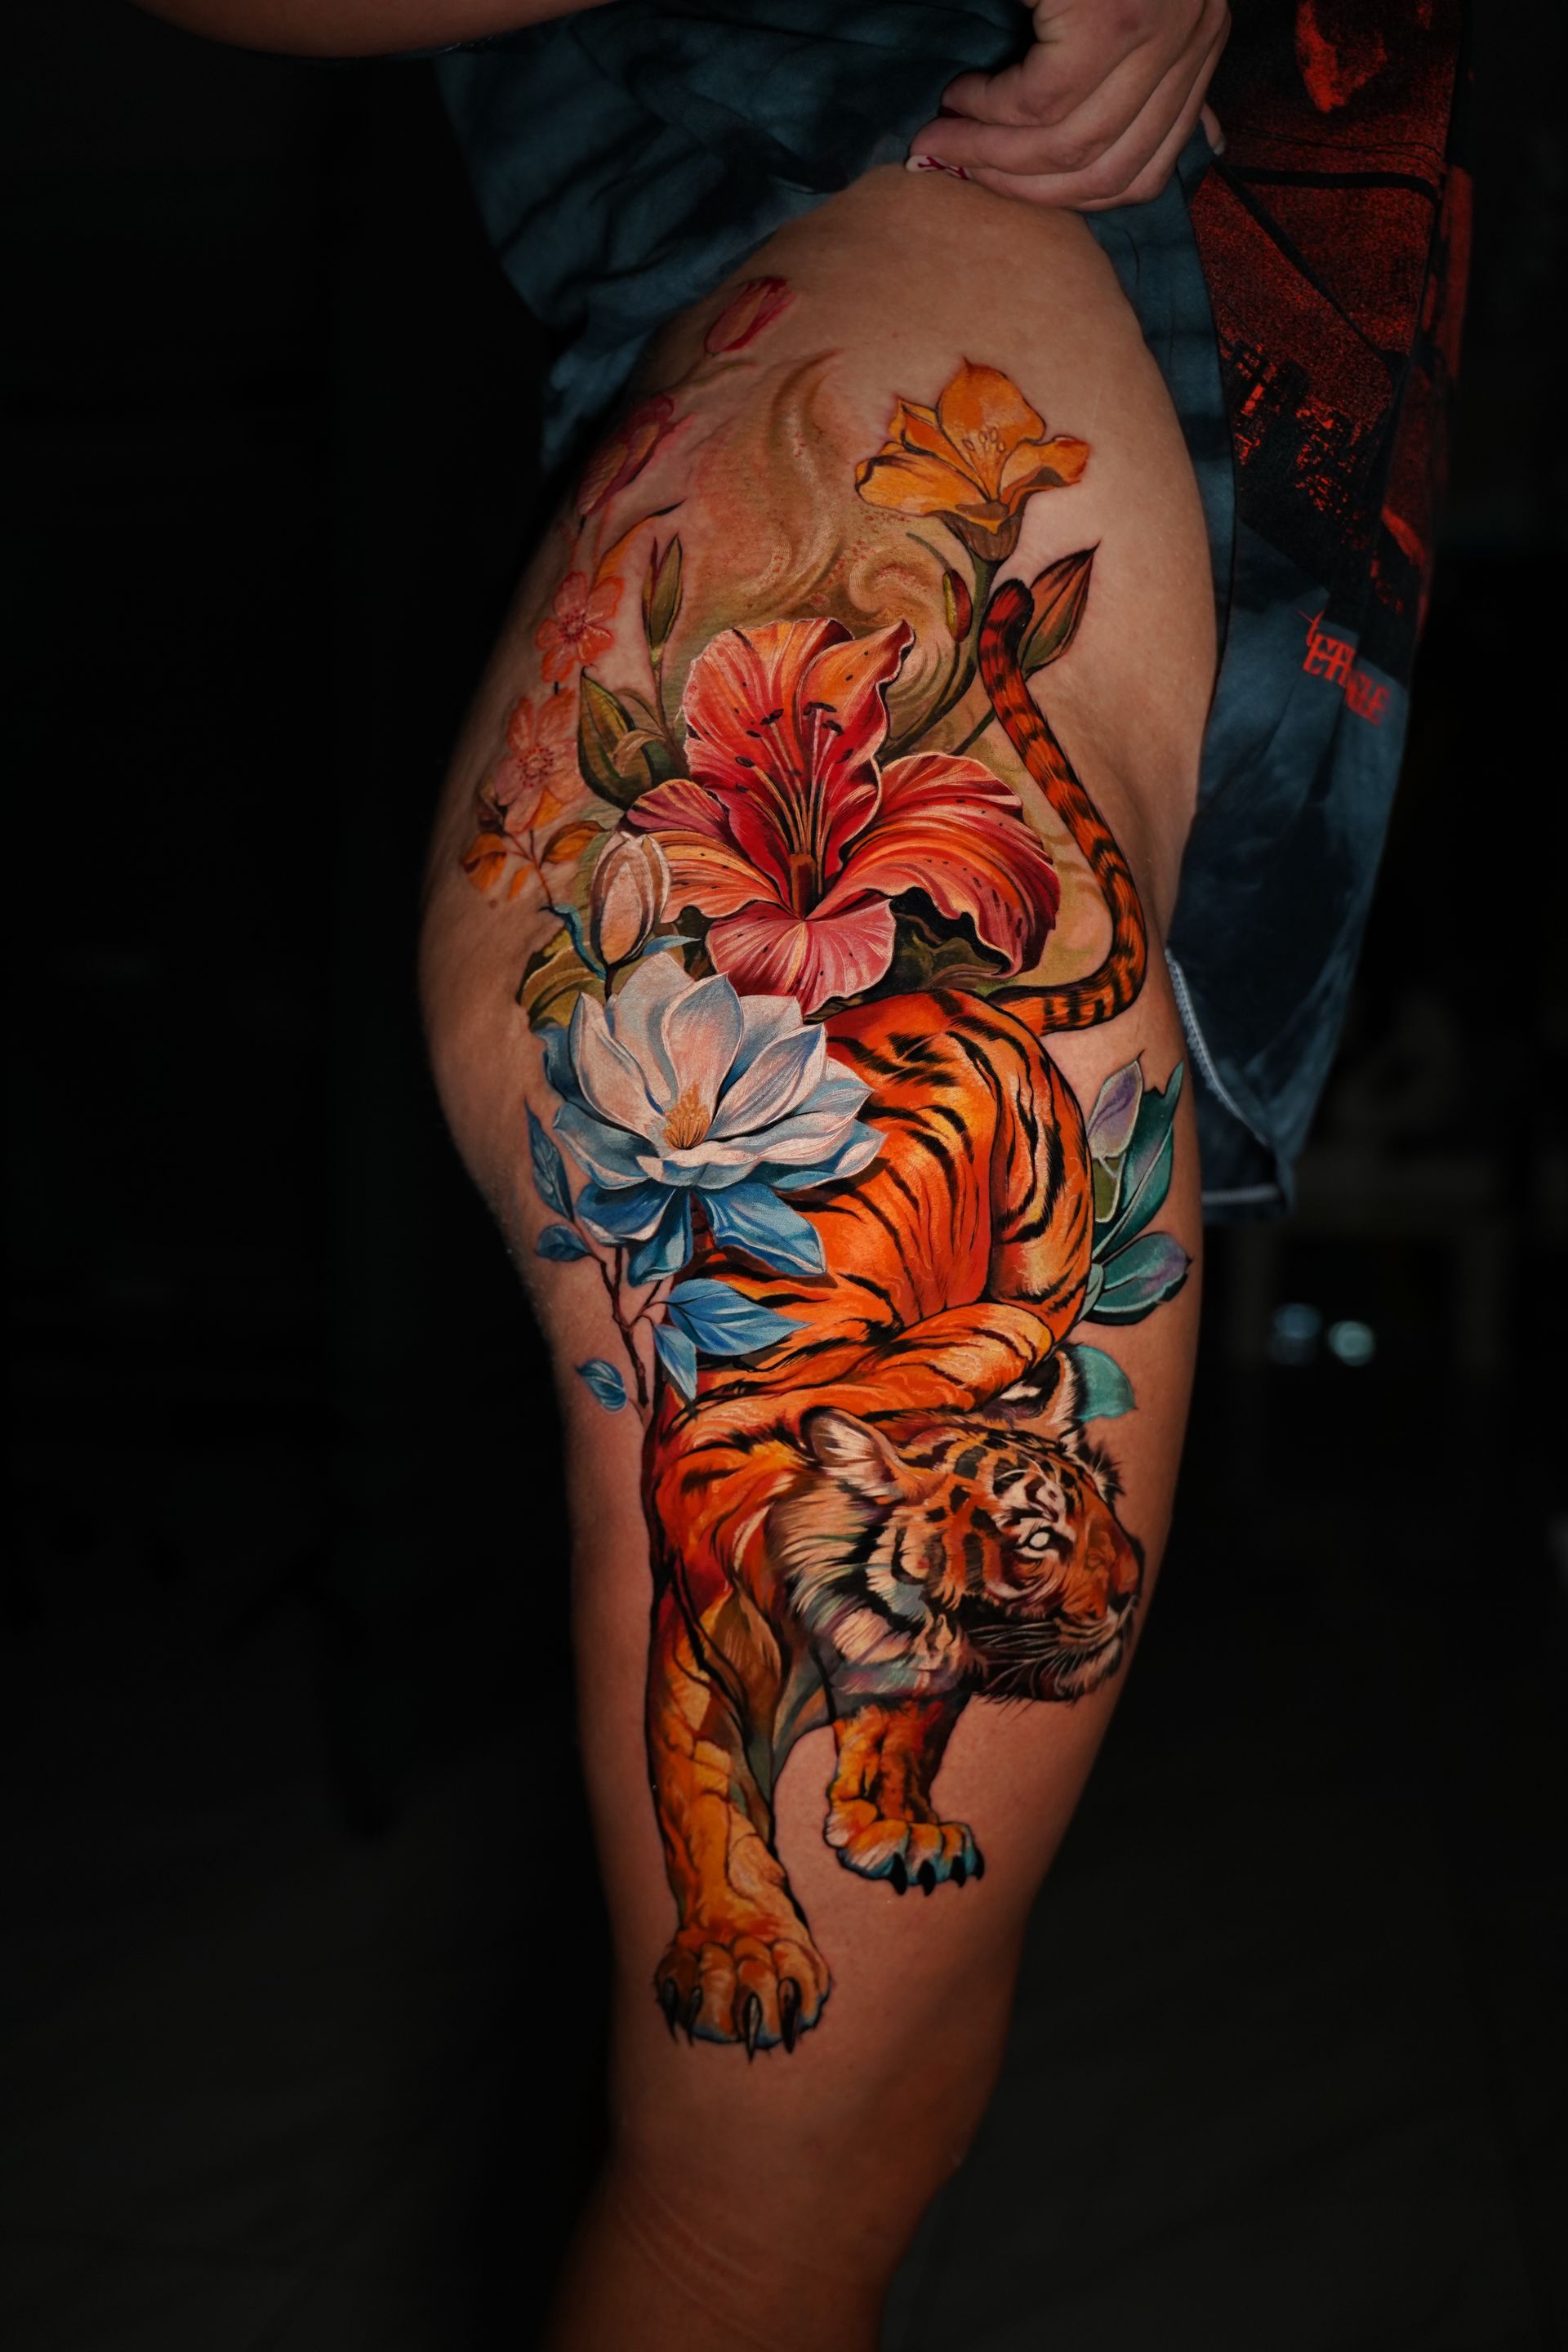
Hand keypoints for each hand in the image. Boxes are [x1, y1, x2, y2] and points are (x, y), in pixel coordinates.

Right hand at [908, 0, 1228, 210]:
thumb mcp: (1141, 4)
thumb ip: (1155, 70)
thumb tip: (1198, 139)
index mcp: (1199, 43)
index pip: (1147, 172)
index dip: (1071, 199)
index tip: (1010, 190)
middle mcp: (1190, 43)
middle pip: (1108, 171)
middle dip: (1021, 189)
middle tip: (957, 171)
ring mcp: (1157, 32)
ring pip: (1071, 147)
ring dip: (994, 157)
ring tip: (946, 139)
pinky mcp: (1113, 18)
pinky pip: (1041, 102)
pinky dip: (990, 110)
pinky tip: (962, 94)